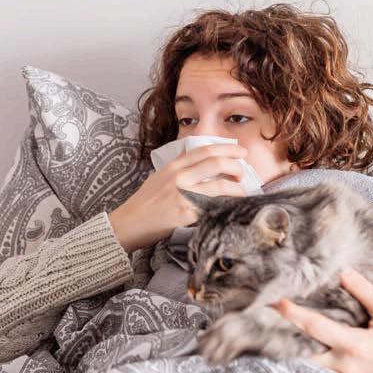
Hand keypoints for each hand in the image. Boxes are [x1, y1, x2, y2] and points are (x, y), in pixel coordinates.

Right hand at [107, 144, 248, 252]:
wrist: (128, 224)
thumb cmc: (143, 204)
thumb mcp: (158, 177)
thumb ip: (176, 164)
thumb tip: (189, 149)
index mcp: (173, 167)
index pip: (205, 150)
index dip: (227, 148)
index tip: (240, 151)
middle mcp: (179, 177)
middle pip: (217, 163)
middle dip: (237, 166)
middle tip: (243, 172)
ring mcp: (184, 195)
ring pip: (221, 185)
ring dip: (237, 187)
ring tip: (241, 190)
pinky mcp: (187, 214)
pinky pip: (215, 207)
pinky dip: (227, 206)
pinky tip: (233, 208)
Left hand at [273, 269, 372, 372]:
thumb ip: (365, 293)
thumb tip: (343, 272)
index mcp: (355, 345)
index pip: (315, 327)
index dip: (292, 314)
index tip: (275, 302)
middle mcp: (346, 367)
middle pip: (301, 356)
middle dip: (279, 343)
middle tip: (258, 329)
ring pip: (309, 372)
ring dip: (290, 358)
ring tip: (268, 344)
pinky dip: (307, 371)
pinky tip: (295, 361)